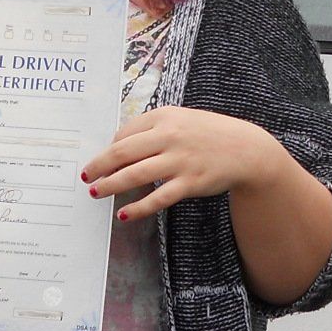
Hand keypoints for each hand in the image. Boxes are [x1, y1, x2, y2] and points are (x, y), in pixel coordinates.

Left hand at [82, 106, 283, 222]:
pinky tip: (124, 213)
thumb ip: (152, 129)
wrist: (246, 149)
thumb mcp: (181, 120)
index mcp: (165, 116)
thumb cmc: (209, 134)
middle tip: (85, 176)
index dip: (108, 149)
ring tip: (96, 192)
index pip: (125, 133)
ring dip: (111, 185)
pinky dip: (138, 207)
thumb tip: (118, 146)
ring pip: (135, 174)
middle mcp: (170, 136)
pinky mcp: (190, 183)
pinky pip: (157, 198)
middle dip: (99, 166)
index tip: (98, 161)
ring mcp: (180, 160)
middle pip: (123, 152)